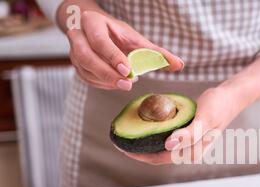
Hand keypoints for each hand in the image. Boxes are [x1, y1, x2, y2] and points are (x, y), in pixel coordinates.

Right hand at [66, 10, 183, 90]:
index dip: (113, 57)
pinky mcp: (76, 66)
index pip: (100, 41)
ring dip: (107, 80)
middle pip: (87, 57)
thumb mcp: (138, 40)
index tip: (128, 70)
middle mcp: (78, 35)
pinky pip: (87, 78)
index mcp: (92, 22)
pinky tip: (116, 83)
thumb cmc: (119, 35)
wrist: (98, 32)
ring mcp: (74, 52)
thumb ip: (157, 53)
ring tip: (125, 83)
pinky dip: (103, 84)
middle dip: (108, 73)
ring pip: (86, 70)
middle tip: (127, 85)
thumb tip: (179, 65)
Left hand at [123, 86, 246, 164]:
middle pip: (157, 156)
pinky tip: (144, 126)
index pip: (159, 158)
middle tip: (119, 139)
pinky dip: (153, 135)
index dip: (139, 155)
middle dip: (138, 150)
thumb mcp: (204, 118)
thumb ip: (188, 134)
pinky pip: (165, 139)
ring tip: (128, 134)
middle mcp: (189, 152)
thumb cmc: (219, 106)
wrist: (230, 97)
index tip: (122, 146)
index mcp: (193, 152)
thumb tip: (168, 145)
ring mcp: (188, 145)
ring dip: (144, 143)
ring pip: (160, 149)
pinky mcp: (187, 136)